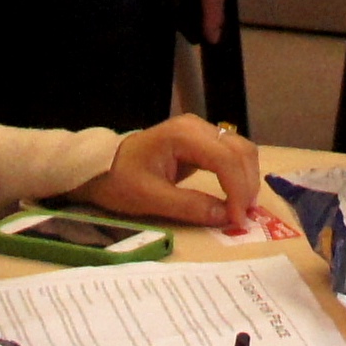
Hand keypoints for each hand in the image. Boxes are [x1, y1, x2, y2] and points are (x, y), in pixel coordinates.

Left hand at [69, 114, 260, 229]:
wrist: (99, 167)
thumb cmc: (118, 180)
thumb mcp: (149, 198)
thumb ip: (189, 206)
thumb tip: (225, 217)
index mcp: (183, 135)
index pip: (225, 159)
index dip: (237, 189)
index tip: (237, 219)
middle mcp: (197, 126)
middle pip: (240, 150)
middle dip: (247, 185)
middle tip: (244, 216)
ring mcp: (200, 131)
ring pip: (241, 150)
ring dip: (247, 179)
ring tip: (242, 208)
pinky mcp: (201, 141)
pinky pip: (231, 154)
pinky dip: (239, 175)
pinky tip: (236, 195)